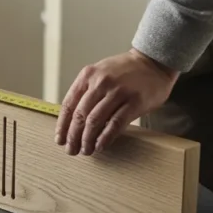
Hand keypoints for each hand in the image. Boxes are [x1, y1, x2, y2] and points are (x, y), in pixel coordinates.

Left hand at [55, 49, 178, 155]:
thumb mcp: (99, 74)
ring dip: (87, 140)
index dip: (62, 125)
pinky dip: (105, 137)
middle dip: (73, 136)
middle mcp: (100, 82)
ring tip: (86, 151)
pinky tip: (100, 146)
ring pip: (95, 121)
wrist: (153, 62)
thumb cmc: (124, 71)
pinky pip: (116, 123)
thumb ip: (86, 92)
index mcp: (87, 76)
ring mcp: (118, 91)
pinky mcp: (135, 101)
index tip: (59, 139)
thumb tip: (72, 121)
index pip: (68, 105)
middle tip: (71, 150)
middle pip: (80, 115)